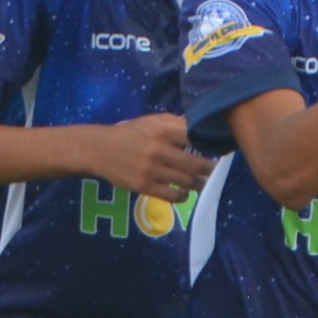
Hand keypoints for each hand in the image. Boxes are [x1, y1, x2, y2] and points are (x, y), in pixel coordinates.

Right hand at [91, 111, 207, 204]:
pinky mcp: (144, 186)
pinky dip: (183, 196)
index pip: (196, 138)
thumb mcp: (152, 121)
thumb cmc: (131, 133)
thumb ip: (177, 123)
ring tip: (202, 182)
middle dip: (210, 169)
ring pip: (186, 182)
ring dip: (199, 184)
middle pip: (196, 164)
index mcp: (163, 130)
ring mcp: (151, 170)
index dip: (210, 144)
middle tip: (215, 169)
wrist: (100, 149)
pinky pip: (172, 196)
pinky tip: (185, 192)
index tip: (218, 148)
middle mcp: (159, 150)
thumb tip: (202, 126)